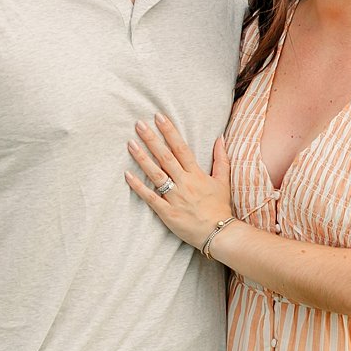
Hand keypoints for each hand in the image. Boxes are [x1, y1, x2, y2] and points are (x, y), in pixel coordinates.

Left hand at [126, 115, 233, 250]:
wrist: (219, 234)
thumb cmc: (220, 207)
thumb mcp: (223, 181)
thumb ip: (221, 158)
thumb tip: (220, 137)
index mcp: (197, 174)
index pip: (181, 148)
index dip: (169, 131)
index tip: (159, 117)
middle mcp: (185, 183)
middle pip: (166, 157)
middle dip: (152, 139)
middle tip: (139, 124)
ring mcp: (175, 198)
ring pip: (156, 174)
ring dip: (142, 158)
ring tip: (130, 143)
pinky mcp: (167, 212)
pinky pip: (150, 197)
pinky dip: (139, 186)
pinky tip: (127, 174)